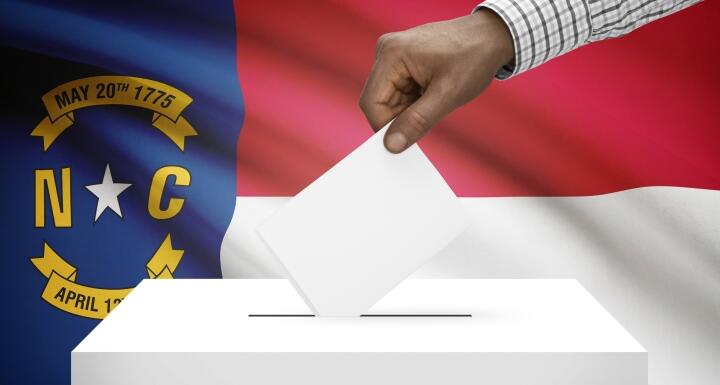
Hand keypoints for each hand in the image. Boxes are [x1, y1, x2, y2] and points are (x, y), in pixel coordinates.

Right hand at [359, 9, 513, 152]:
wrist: (491, 36)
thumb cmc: (474, 57)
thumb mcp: (447, 95)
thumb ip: (417, 121)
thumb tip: (392, 145)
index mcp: (392, 54)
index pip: (372, 103)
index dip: (384, 127)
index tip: (404, 141)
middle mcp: (387, 51)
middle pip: (379, 101)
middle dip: (401, 117)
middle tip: (430, 116)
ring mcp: (393, 55)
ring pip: (389, 99)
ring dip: (409, 109)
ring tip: (436, 98)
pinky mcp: (401, 60)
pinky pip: (398, 91)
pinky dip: (414, 101)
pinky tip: (433, 92)